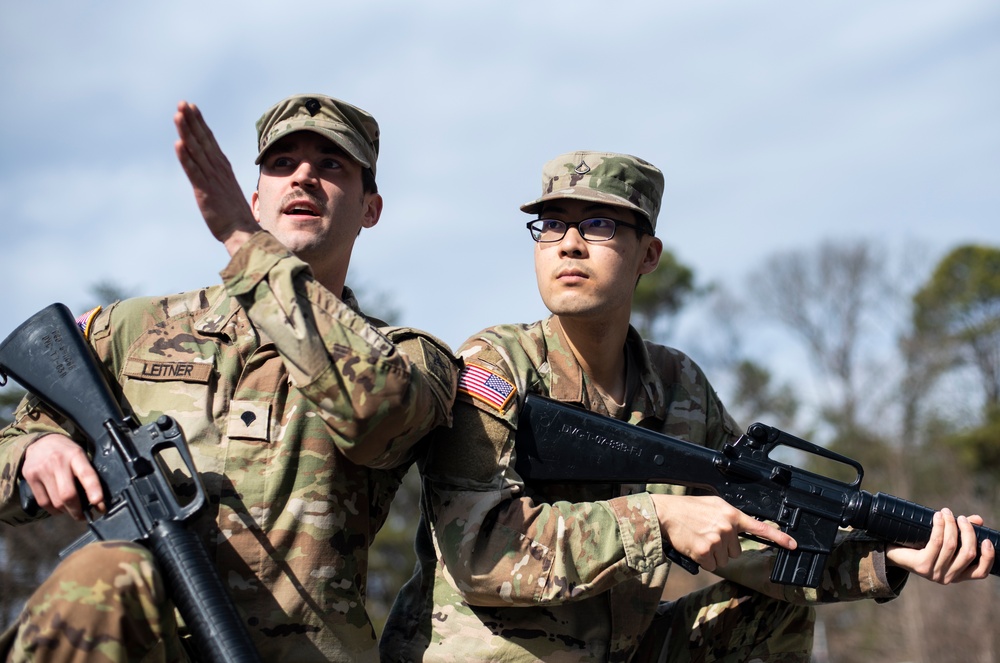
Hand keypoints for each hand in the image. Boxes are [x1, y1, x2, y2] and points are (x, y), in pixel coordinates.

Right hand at [21, 434, 104, 519]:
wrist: (41, 442)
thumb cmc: (67, 452)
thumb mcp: (80, 455)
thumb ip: (86, 473)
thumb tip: (97, 501)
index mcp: (75, 455)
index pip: (86, 474)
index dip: (94, 491)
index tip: (99, 504)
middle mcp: (57, 462)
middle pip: (67, 494)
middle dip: (78, 511)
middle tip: (84, 517)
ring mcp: (41, 470)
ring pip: (56, 502)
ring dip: (67, 511)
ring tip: (72, 511)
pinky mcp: (30, 478)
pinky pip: (43, 502)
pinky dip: (54, 510)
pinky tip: (59, 508)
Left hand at [173, 101, 257, 254]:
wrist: (243, 232)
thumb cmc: (236, 216)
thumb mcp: (227, 192)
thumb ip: (221, 180)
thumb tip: (217, 176)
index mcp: (223, 169)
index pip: (210, 141)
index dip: (200, 124)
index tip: (192, 108)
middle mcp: (218, 170)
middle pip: (203, 140)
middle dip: (193, 121)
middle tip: (183, 103)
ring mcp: (211, 179)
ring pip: (196, 151)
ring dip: (187, 132)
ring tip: (178, 114)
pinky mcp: (204, 191)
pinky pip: (193, 172)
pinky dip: (185, 158)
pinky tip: (178, 144)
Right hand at [650, 494, 796, 572]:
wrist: (666, 513)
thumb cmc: (689, 508)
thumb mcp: (714, 504)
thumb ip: (731, 516)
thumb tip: (743, 527)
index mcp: (731, 514)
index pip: (760, 528)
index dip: (779, 538)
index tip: (793, 545)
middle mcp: (726, 527)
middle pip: (737, 551)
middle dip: (725, 547)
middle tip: (709, 535)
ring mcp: (716, 541)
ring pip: (725, 559)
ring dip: (714, 554)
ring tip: (700, 539)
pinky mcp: (704, 553)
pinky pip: (712, 565)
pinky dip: (704, 560)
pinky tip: (695, 547)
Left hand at [886, 508, 994, 583]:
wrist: (893, 552)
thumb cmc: (921, 545)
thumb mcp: (944, 540)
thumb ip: (962, 532)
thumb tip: (979, 520)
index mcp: (958, 574)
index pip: (980, 572)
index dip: (988, 557)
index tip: (987, 539)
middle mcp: (948, 577)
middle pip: (967, 553)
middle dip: (967, 532)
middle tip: (960, 518)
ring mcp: (935, 573)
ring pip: (951, 546)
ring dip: (951, 525)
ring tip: (947, 512)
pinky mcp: (922, 566)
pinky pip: (936, 542)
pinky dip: (939, 526)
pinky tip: (937, 516)